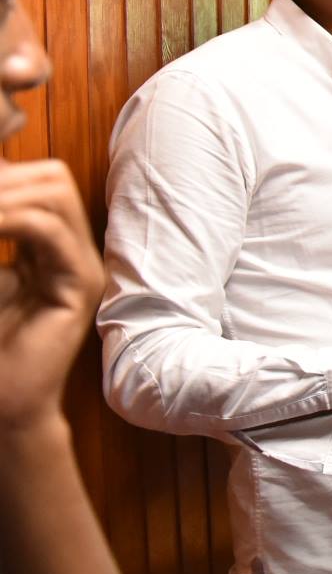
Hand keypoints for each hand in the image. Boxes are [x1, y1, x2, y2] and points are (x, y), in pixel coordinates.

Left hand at [0, 159, 104, 432]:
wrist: (0, 401)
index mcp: (46, 250)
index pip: (39, 183)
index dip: (7, 172)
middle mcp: (72, 253)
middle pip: (53, 179)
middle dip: (6, 177)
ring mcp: (81, 269)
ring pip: (55, 194)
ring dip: (4, 195)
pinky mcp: (78, 287)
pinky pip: (50, 231)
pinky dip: (9, 220)